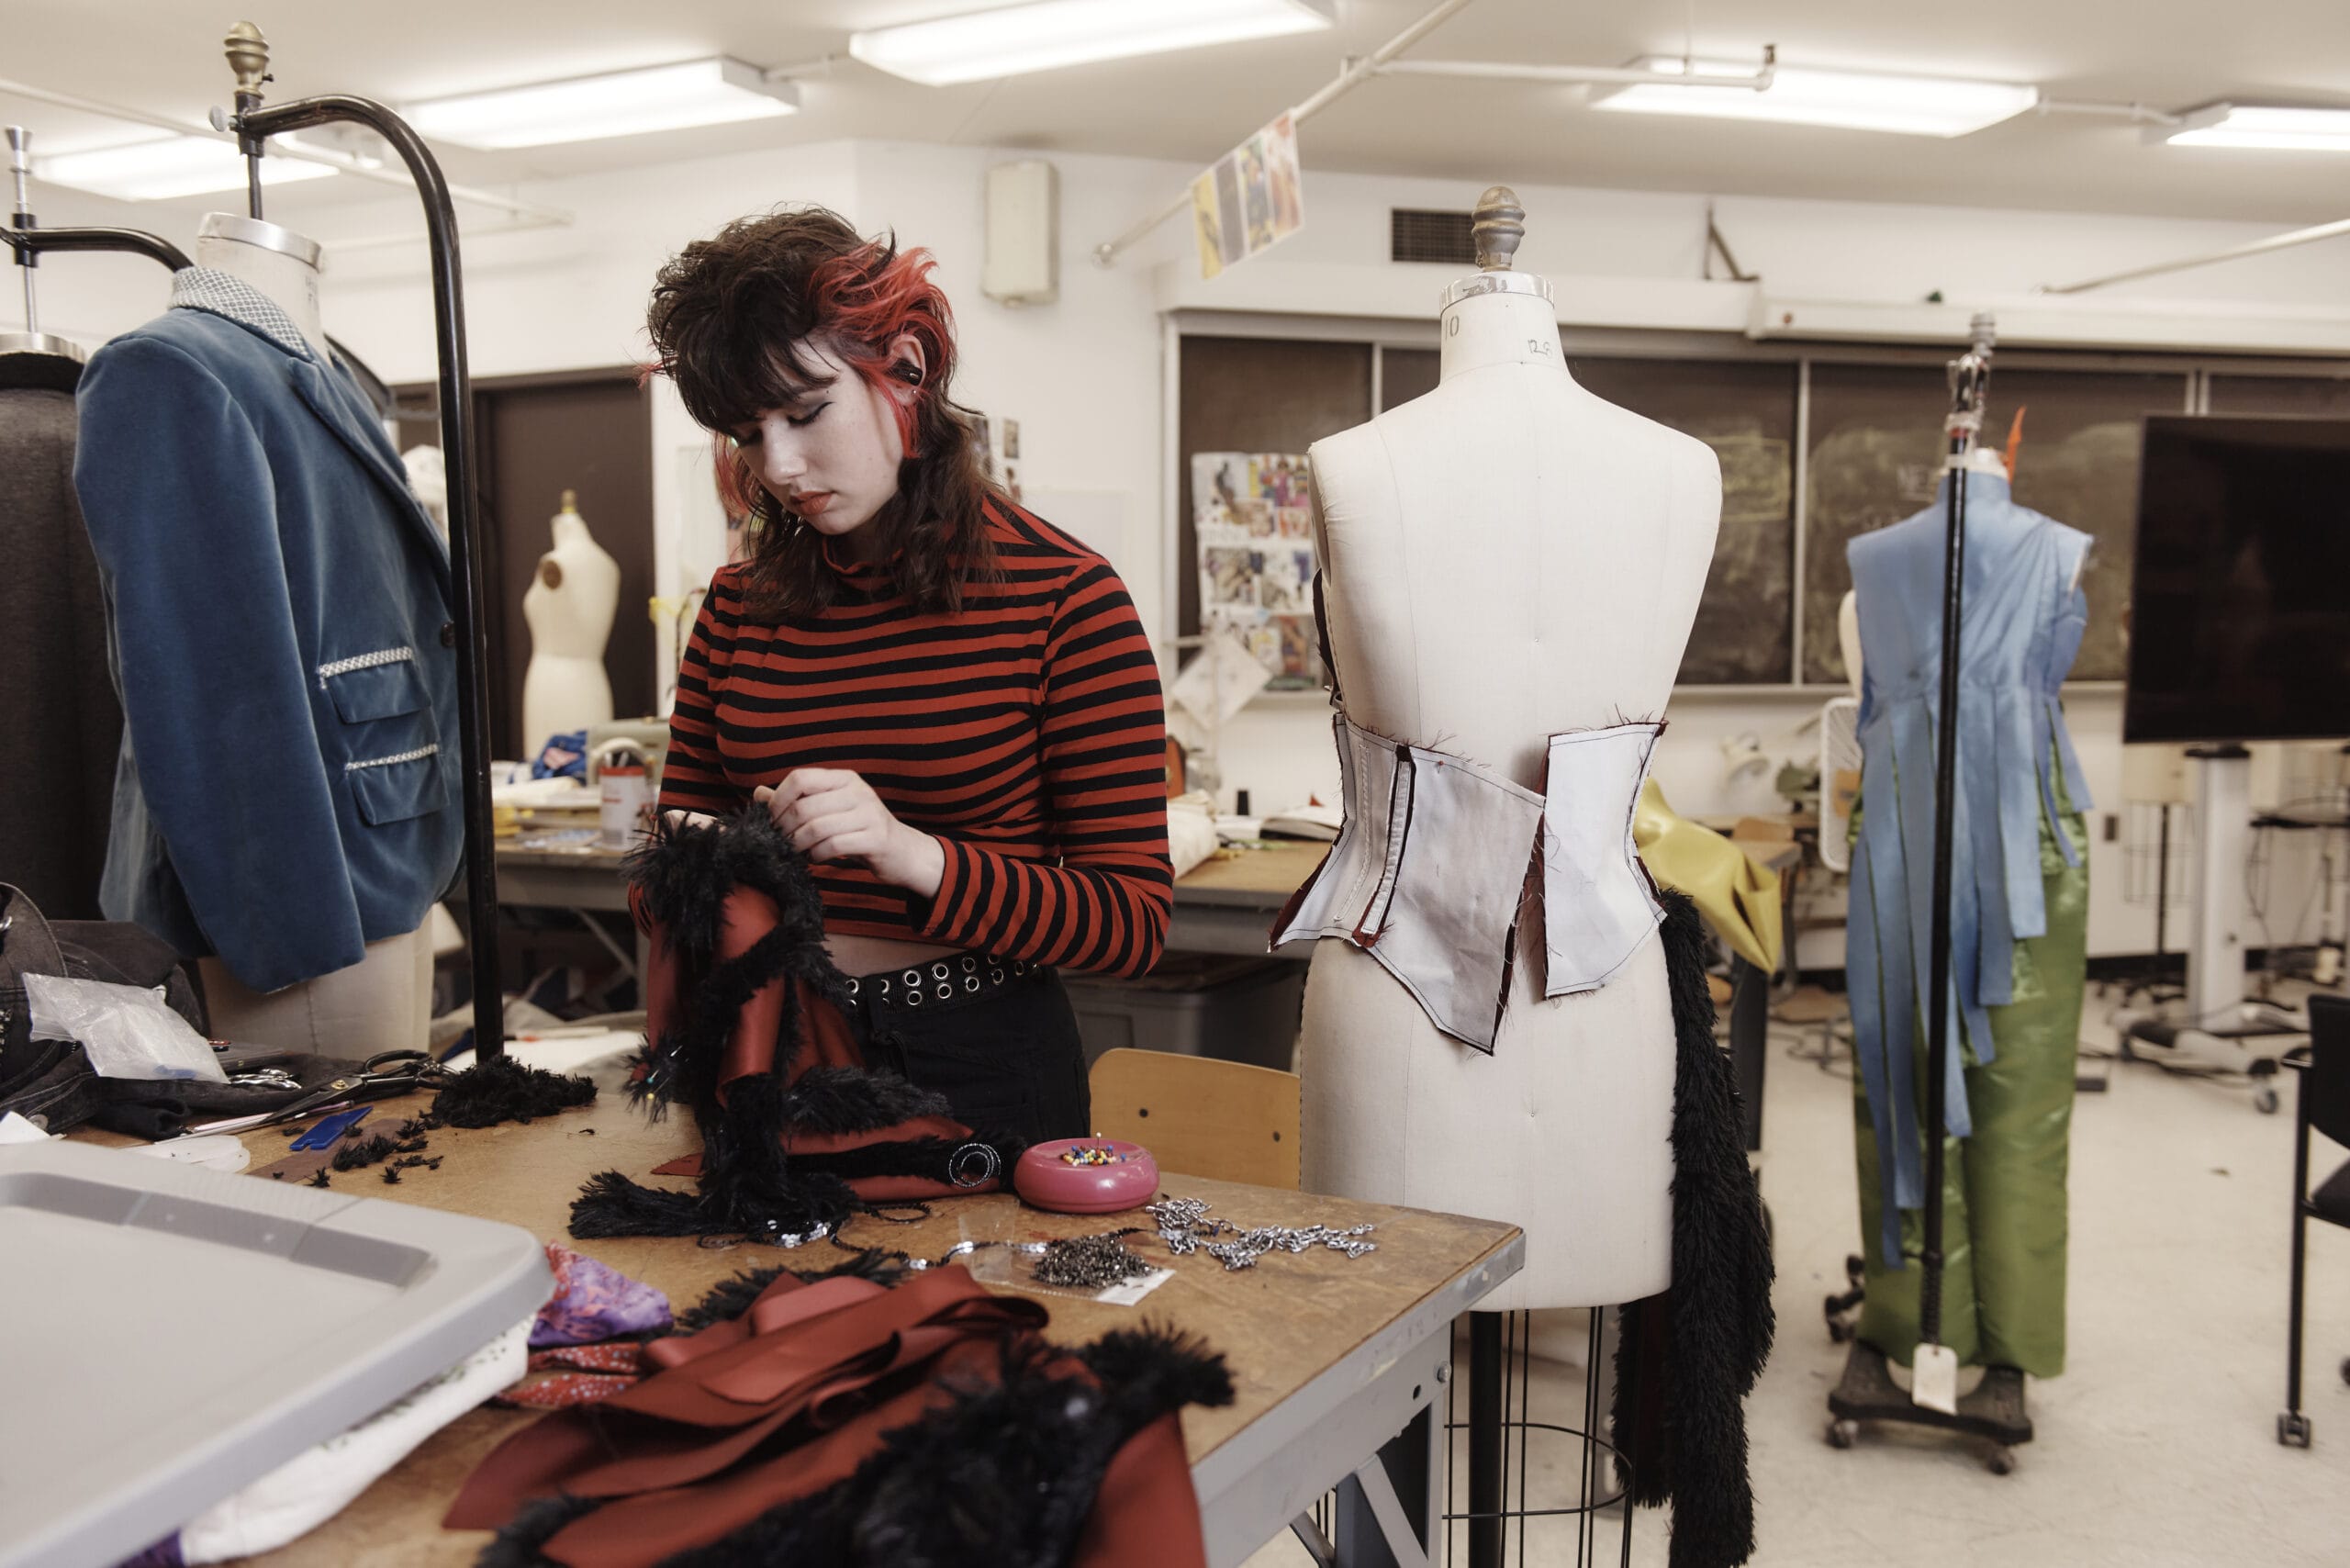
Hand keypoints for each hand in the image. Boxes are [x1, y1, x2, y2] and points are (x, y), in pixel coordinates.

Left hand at [755, 769, 944, 897]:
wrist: (901, 852)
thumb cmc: (858, 829)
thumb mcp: (828, 809)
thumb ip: (795, 801)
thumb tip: (758, 793)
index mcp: (843, 778)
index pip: (801, 778)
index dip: (779, 799)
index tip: (771, 820)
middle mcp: (858, 791)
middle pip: (805, 806)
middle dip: (785, 828)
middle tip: (781, 842)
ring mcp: (869, 813)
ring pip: (817, 828)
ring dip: (799, 845)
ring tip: (798, 851)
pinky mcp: (876, 838)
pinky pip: (834, 845)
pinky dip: (818, 855)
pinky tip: (816, 858)